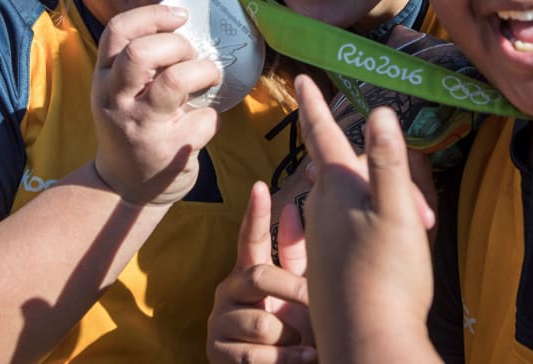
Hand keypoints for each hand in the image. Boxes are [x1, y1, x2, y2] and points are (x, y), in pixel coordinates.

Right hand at [90, 4, 222, 205]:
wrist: (125, 188)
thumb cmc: (133, 127)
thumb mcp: (120, 92)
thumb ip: (140, 63)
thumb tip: (185, 25)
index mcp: (103, 79)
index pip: (117, 31)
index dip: (153, 15)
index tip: (181, 17)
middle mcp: (116, 101)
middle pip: (141, 53)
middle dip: (178, 45)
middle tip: (192, 56)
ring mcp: (141, 127)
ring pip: (175, 81)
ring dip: (203, 71)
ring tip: (209, 77)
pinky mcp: (168, 151)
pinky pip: (204, 118)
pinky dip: (213, 118)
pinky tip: (202, 125)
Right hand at [207, 182, 314, 363]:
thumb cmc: (292, 330)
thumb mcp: (296, 295)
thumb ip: (294, 258)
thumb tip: (292, 209)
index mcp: (247, 271)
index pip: (250, 237)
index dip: (255, 213)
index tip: (260, 185)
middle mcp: (227, 290)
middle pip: (260, 276)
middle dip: (294, 291)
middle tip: (317, 305)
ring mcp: (218, 322)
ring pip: (262, 323)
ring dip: (291, 337)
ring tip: (302, 343)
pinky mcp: (215, 352)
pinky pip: (256, 354)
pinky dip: (287, 359)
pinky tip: (301, 357)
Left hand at [299, 75, 437, 360]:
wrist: (368, 343)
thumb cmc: (388, 277)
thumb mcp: (397, 212)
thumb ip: (388, 162)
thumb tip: (379, 112)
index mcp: (337, 188)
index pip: (322, 134)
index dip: (315, 103)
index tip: (301, 77)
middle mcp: (320, 209)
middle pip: (347, 174)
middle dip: (380, 178)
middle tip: (422, 213)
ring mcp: (319, 240)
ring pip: (350, 205)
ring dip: (381, 208)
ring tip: (414, 235)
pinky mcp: (325, 266)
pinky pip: (346, 232)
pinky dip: (372, 232)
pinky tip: (389, 256)